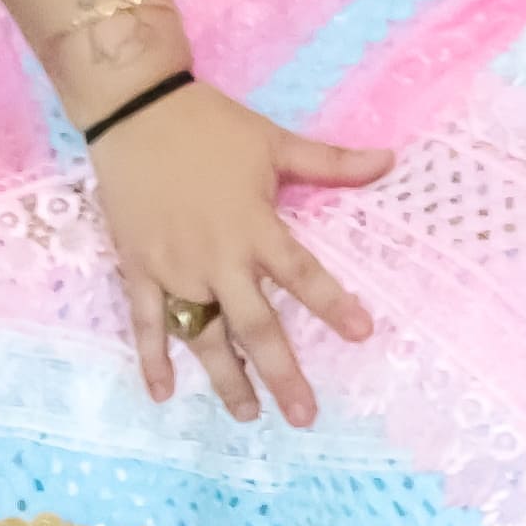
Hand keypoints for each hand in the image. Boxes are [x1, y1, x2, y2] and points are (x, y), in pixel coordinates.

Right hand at [86, 78, 394, 423]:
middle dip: (281, 373)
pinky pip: (146, 322)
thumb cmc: (210, 127)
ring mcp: (173, 268)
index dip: (333, 305)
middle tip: (303, 415)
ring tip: (247, 415)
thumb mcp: (275, 142)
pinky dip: (151, 358)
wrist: (135, 110)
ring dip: (225, 378)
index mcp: (254, 228)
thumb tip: (391, 160)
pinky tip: (163, 394)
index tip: (363, 335)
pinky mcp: (138, 268)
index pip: (302, 275)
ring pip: (203, 335)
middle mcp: (216, 258)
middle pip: (255, 325)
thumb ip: (331, 162)